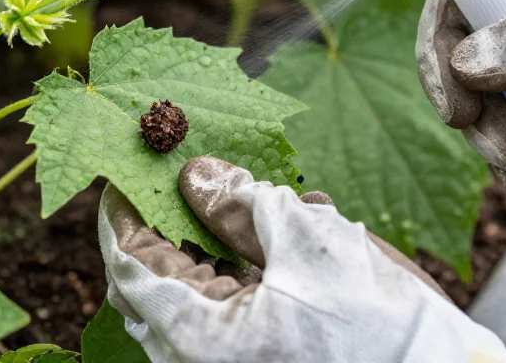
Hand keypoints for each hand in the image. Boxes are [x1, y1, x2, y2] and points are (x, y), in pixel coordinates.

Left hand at [98, 156, 505, 362]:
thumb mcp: (308, 242)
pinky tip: (271, 236)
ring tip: (242, 198)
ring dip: (204, 242)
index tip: (128, 167)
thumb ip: (239, 203)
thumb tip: (194, 176)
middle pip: (152, 282)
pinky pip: (221, 314)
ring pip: (188, 296)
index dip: (122, 210)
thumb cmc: (383, 324)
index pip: (130, 265)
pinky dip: (233, 271)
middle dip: (164, 221)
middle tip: (180, 173)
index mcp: (199, 338)